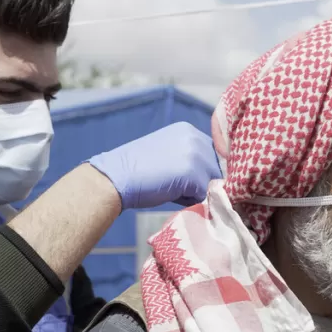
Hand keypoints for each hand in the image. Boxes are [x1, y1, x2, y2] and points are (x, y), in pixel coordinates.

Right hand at [88, 122, 221, 209]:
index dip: (201, 173)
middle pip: (215, 169)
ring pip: (211, 183)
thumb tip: (212, 181)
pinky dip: (190, 201)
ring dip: (196, 192)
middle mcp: (195, 137)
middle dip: (201, 183)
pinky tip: (170, 195)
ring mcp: (195, 155)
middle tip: (175, 188)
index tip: (182, 179)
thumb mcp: (167, 154)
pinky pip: (204, 195)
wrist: (116, 178)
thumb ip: (189, 160)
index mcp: (188, 130)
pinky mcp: (192, 174)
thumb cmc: (138, 171)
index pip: (211, 156)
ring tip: (172, 190)